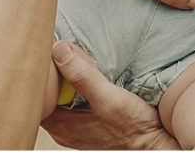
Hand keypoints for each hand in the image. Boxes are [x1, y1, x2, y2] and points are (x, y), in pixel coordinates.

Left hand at [41, 41, 178, 149]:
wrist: (157, 143)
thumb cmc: (136, 129)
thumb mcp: (109, 98)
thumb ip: (82, 76)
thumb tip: (58, 50)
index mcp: (60, 125)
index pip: (37, 92)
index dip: (44, 71)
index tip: (56, 53)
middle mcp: (64, 127)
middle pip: (49, 90)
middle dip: (59, 69)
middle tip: (74, 54)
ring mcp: (75, 125)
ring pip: (63, 92)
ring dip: (73, 74)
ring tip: (85, 63)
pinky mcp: (88, 121)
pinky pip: (76, 97)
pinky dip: (82, 83)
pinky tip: (94, 75)